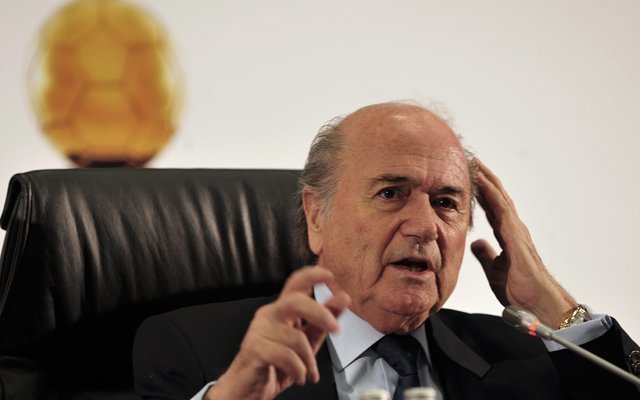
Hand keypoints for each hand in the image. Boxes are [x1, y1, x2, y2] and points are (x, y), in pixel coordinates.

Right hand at [206, 267, 349, 399]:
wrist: (247, 389)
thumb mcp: (306, 344)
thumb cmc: (275, 365)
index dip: (312, 275)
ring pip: (297, 338)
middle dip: (321, 313)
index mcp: (282, 311)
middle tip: (336, 328)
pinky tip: (297, 376)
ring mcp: (260, 330)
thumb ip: (323, 322)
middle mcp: (269, 314)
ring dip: (309, 361)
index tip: (330, 275)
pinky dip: (298, 370)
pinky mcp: (254, 348)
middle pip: (296, 301)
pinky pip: (287, 356)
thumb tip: (342, 300)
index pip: (295, 284)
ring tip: (307, 373)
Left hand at [470, 159, 576, 327]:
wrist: (537, 303)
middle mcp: (513, 228)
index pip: (491, 207)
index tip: (468, 177)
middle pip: (496, 197)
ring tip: (475, 162)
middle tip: (471, 160)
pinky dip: (492, 193)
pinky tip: (483, 182)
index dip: (480, 191)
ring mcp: (516, 230)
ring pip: (500, 197)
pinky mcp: (516, 236)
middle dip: (484, 178)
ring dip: (487, 179)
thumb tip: (476, 243)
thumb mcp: (494, 270)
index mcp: (507, 235)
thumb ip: (486, 255)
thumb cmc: (520, 289)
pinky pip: (502, 209)